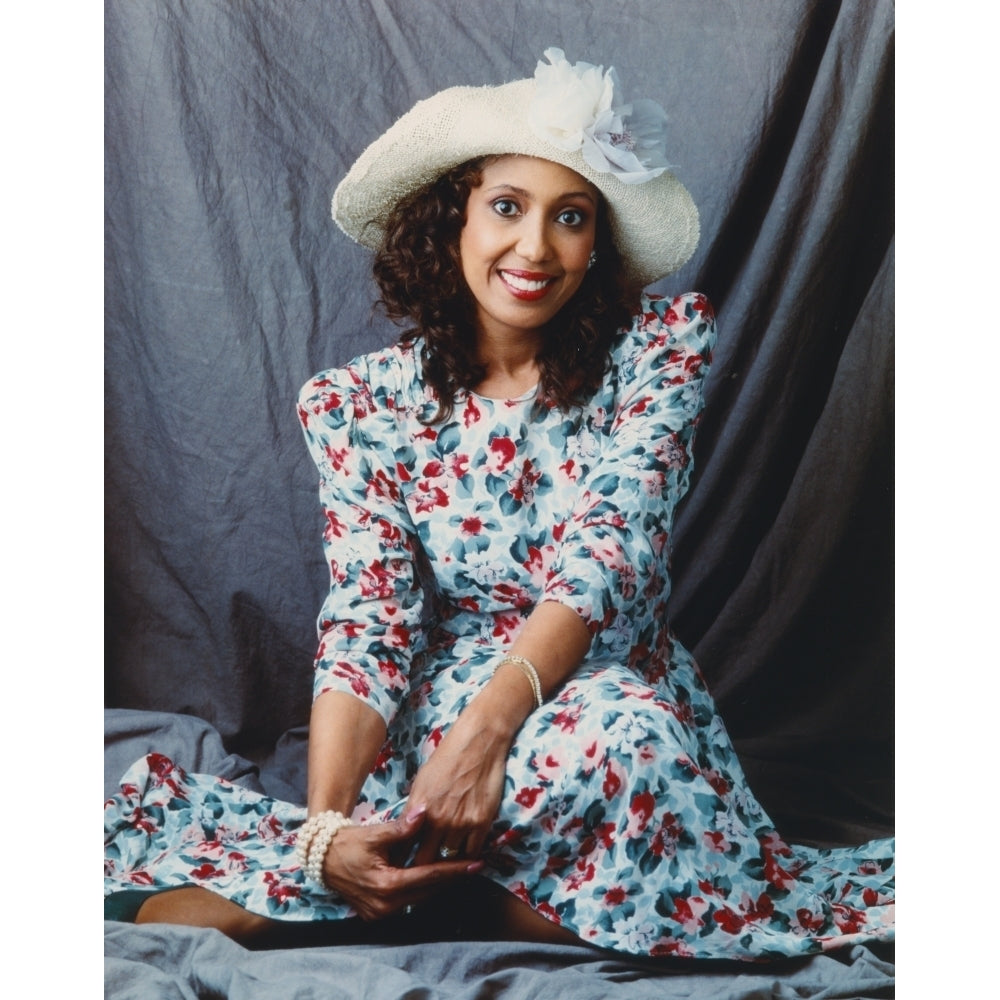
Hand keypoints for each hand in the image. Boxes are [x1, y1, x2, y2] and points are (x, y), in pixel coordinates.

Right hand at [321, 808, 480, 920]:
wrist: (322, 860)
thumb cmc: (349, 843)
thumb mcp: (376, 833)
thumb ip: (402, 827)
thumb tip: (425, 811)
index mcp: (387, 885)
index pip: (428, 877)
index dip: (454, 870)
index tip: (476, 864)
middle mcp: (385, 905)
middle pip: (427, 892)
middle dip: (451, 879)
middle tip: (474, 866)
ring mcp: (380, 913)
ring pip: (419, 900)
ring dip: (438, 886)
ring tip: (460, 871)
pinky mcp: (376, 914)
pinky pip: (407, 903)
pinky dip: (421, 890)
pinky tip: (434, 878)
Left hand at [406, 707, 510, 866]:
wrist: (478, 743)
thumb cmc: (447, 757)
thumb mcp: (422, 781)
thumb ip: (414, 808)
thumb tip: (406, 829)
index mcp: (419, 808)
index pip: (405, 845)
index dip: (401, 860)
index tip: (399, 869)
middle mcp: (438, 818)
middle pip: (425, 860)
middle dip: (421, 869)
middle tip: (420, 875)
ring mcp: (461, 822)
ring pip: (449, 860)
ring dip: (445, 865)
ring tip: (441, 870)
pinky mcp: (481, 822)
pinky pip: (471, 852)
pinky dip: (466, 857)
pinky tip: (463, 856)